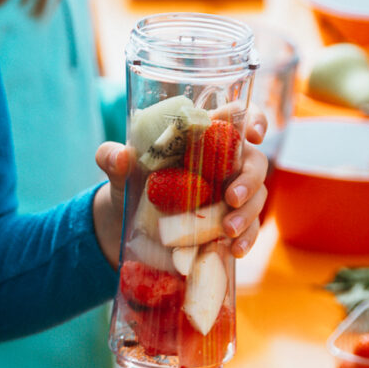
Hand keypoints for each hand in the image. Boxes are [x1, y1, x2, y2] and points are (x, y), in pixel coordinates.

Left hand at [91, 110, 269, 268]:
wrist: (126, 226)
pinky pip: (249, 229)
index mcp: (201, 138)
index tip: (254, 135)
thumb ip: (111, 158)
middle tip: (231, 198)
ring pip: (256, 197)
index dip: (253, 120)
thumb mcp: (118, 171)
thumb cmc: (128, 184)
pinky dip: (247, 239)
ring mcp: (230, 194)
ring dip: (248, 214)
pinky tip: (236, 250)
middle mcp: (223, 164)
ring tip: (228, 231)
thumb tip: (119, 156)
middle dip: (249, 179)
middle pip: (254, 162)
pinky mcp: (228, 223)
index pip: (236, 117)